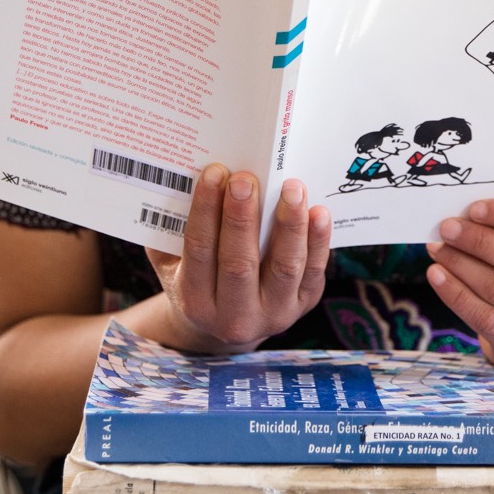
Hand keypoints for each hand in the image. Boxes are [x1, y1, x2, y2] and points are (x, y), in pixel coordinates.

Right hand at [144, 166, 330, 353]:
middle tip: (246, 179)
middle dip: (242, 217)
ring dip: (289, 224)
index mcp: (195, 302)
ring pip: (283, 267)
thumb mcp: (174, 261)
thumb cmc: (198, 276)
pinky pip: (313, 271)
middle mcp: (234, 317)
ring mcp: (273, 313)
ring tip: (291, 188)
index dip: (206, 211)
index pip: (199, 251)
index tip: (214, 173)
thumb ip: (175, 228)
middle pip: (239, 263)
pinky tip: (319, 212)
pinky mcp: (303, 304)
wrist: (229, 320)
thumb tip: (188, 175)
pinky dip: (318, 241)